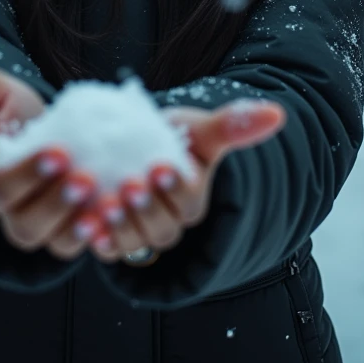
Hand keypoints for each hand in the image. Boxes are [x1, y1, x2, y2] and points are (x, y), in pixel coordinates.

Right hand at [0, 20, 105, 259]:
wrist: (35, 136)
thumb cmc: (9, 114)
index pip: (2, 186)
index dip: (29, 171)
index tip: (59, 149)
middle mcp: (10, 212)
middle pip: (27, 224)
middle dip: (58, 203)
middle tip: (88, 176)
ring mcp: (41, 227)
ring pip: (56, 241)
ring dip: (82, 224)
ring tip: (111, 198)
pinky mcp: (68, 232)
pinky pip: (83, 244)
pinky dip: (102, 234)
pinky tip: (123, 212)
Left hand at [85, 98, 286, 262]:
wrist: (135, 151)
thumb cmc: (175, 140)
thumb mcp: (201, 130)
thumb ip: (234, 124)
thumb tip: (278, 113)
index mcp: (192, 200)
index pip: (189, 200)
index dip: (176, 185)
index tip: (162, 165)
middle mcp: (169, 224)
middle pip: (162, 226)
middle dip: (146, 206)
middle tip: (130, 184)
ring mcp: (140, 234)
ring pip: (136, 241)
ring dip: (120, 226)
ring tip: (103, 204)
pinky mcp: (114, 240)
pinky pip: (108, 249)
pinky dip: (97, 240)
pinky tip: (85, 225)